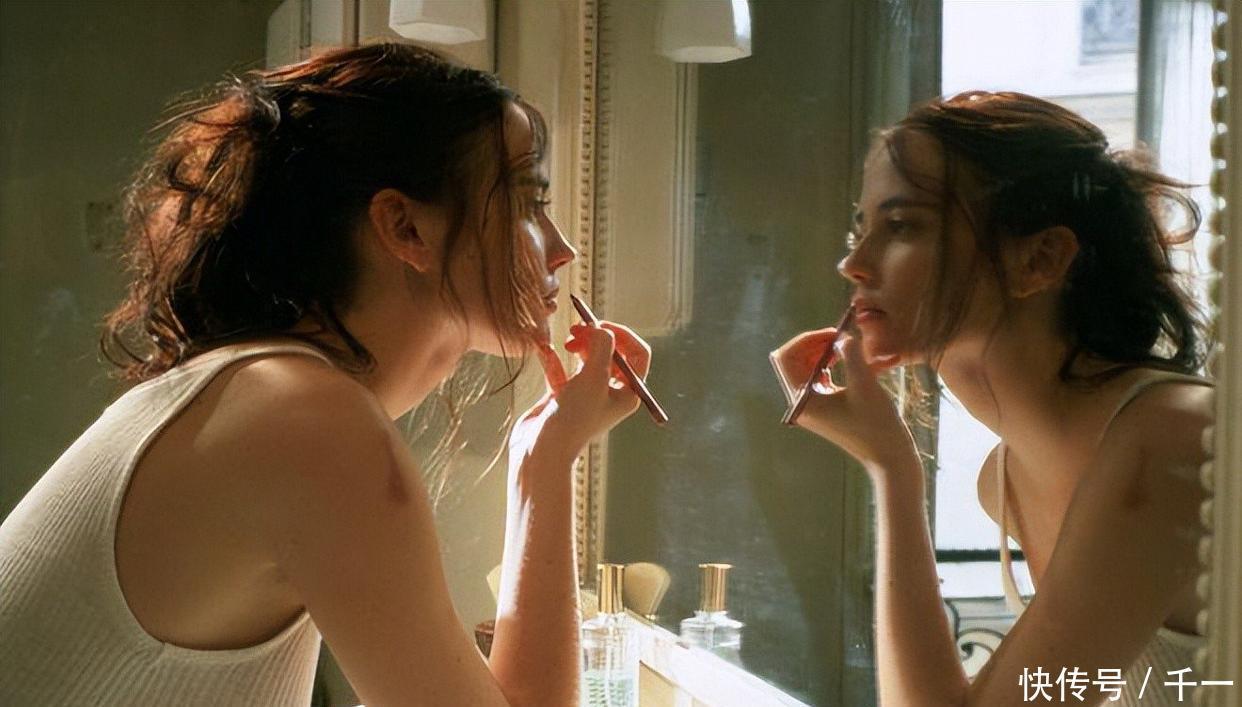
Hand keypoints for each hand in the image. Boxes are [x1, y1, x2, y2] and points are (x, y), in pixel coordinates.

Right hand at [517, 321, 651, 458]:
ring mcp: (586, 397)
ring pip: (587, 360)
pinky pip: (562, 371)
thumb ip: (601, 346)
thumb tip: (600, 327)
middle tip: (577, 330)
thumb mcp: (593, 377)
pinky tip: (545, 351)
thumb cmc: (573, 418)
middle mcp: (610, 395)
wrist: (542, 450)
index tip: (599, 325)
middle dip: (596, 337)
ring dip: (578, 345)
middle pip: (611, 354)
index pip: (636, 354)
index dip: (621, 334)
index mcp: (627, 394)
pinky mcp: (563, 399)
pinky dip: (555, 359)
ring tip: (566, 341)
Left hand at [769, 329, 915, 471]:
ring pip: (804, 367)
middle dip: (814, 344)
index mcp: (802, 400)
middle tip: (840, 336)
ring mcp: (811, 406)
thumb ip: (851, 354)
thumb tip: (843, 335)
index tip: (833, 333)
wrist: (889, 456)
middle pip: (792, 361)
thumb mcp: (865, 384)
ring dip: (821, 352)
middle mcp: (801, 403)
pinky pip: (817, 377)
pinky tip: (845, 359)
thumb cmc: (877, 424)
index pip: (786, 359)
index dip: (806, 339)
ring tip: (845, 346)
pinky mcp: (824, 407)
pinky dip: (828, 364)